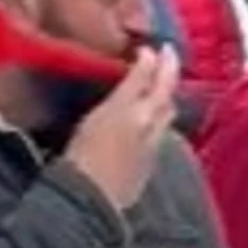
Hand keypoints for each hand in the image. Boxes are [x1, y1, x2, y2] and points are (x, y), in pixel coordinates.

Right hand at [63, 46, 182, 212]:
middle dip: (169, 69)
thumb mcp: (90, 120)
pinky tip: (156, 117)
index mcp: (126, 108)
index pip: (143, 74)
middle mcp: (147, 121)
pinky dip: (162, 117)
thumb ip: (114, 99)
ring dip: (169, 93)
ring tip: (164, 85)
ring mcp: (154, 142)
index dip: (148, 58)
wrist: (90, 199)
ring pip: (169, 110)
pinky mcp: (153, 160)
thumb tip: (125, 87)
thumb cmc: (78, 157)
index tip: (148, 48)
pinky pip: (164, 131)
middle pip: (166, 89)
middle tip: (169, 54)